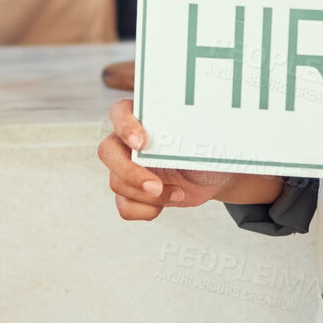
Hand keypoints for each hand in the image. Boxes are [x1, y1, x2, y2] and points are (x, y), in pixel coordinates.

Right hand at [97, 99, 258, 221]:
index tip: (141, 142)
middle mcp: (128, 142)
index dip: (125, 126)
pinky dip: (146, 210)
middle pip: (108, 152)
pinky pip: (124, 206)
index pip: (120, 113)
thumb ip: (188, 129)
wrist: (214, 175)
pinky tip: (168, 201)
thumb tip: (196, 122)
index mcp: (143, 118)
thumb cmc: (206, 148)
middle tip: (156, 185)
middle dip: (130, 172)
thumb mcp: (202, 136)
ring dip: (149, 195)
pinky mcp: (132, 193)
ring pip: (117, 183)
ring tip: (179, 193)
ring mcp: (127, 168)